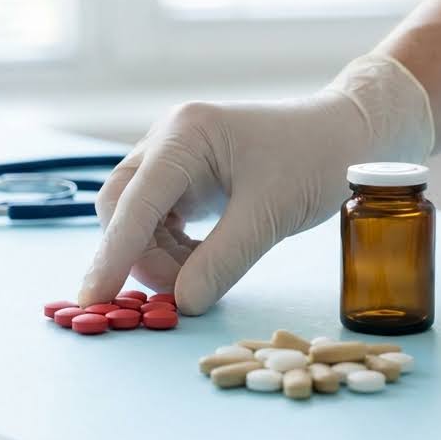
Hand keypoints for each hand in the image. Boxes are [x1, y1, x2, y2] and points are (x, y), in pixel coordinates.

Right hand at [78, 55, 433, 314]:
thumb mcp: (270, 215)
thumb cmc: (316, 161)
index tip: (92, 299)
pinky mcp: (186, 176)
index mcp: (185, 135)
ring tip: (203, 274)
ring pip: (137, 219)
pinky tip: (203, 260)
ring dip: (159, 256)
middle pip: (122, 208)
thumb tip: (181, 304)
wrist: (348, 136)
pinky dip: (173, 249)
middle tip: (175, 294)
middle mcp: (169, 139)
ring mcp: (175, 156)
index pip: (134, 202)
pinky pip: (159, 220)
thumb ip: (222, 260)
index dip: (111, 255)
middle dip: (139, 257)